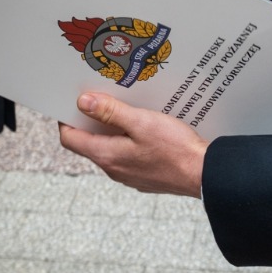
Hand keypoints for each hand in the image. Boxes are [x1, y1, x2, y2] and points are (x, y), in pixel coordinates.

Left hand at [58, 92, 206, 197]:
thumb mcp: (141, 122)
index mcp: (107, 156)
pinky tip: (142, 125)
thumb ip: (110, 112)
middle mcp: (114, 169)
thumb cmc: (175, 149)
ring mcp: (128, 174)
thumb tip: (82, 103)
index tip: (72, 101)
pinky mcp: (143, 175)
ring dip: (110, 129)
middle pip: (89, 143)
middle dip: (90, 120)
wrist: (205, 174)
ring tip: (123, 107)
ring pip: (109, 148)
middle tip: (99, 97)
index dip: (66, 119)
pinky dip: (126, 139)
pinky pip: (126, 154)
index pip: (71, 139)